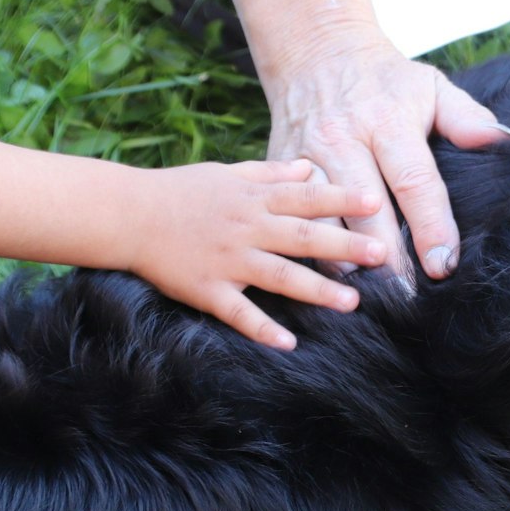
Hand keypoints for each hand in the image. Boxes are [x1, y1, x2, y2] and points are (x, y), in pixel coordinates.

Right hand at [124, 159, 386, 349]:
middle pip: (302, 236)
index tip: (377, 201)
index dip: (342, 199)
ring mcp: (227, 259)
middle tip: (382, 255)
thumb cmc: (180, 191)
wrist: (127, 213)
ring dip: (316, 290)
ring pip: (279, 276)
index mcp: (253, 198)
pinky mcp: (206, 288)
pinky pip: (238, 311)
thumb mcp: (228, 173)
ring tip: (352, 303)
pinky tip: (289, 343)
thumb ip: (271, 174)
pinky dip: (262, 328)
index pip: (307, 197)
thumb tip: (309, 166)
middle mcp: (246, 227)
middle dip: (344, 245)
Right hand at [262, 33, 509, 282]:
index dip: (431, 226)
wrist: (314, 51)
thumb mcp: (430, 85)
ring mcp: (307, 157)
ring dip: (346, 263)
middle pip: (366, 215)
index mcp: (387, 122)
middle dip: (389, 261)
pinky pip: (293, 221)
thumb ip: (467, 117)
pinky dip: (311, 252)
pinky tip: (331, 278)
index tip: (444, 265)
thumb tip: (503, 142)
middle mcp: (343, 140)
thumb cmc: (384, 79)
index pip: (414, 182)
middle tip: (409, 299)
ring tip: (370, 298)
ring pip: (323, 223)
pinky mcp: (278, 171)